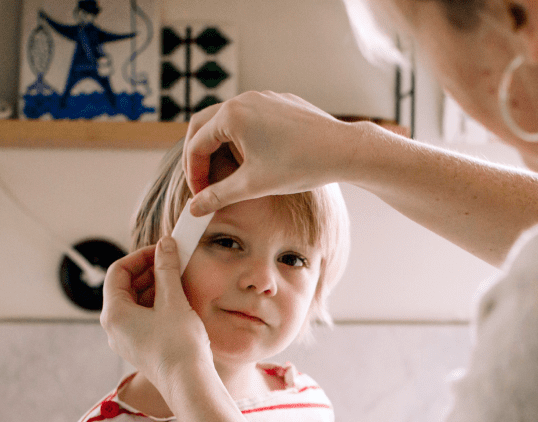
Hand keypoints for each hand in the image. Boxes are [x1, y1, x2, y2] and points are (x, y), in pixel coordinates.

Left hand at [100, 237, 212, 398]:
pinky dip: (157, 305)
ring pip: (135, 303)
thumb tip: (165, 245)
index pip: (117, 271)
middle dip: (149, 271)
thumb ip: (166, 269)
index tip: (162, 250)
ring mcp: (126, 340)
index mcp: (114, 313)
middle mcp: (114, 328)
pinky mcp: (140, 349)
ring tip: (179, 280)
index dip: (140, 256)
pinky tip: (178, 302)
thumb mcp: (173, 300)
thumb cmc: (179, 346)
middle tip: (173, 262)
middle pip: (125, 287)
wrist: (189, 386)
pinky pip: (143, 319)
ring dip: (155, 288)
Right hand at [182, 91, 357, 215]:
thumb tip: (194, 208)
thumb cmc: (300, 165)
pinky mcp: (281, 102)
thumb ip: (219, 196)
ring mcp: (264, 97)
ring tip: (227, 173)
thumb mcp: (253, 186)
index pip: (196, 145)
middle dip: (200, 155)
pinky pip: (252, 116)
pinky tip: (254, 158)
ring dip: (220, 145)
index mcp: (231, 115)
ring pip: (228, 119)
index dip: (194, 174)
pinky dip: (242, 136)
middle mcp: (244, 99)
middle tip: (202, 181)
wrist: (343, 150)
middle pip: (205, 125)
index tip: (200, 196)